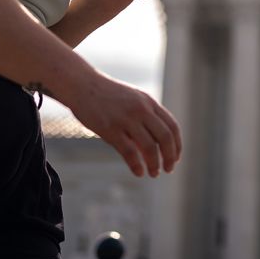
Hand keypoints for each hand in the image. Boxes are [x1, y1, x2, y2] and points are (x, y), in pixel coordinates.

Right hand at [64, 71, 181, 176]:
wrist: (82, 85)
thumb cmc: (107, 96)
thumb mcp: (131, 101)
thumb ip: (144, 120)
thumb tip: (152, 148)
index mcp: (149, 102)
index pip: (172, 126)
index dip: (177, 145)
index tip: (175, 158)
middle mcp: (141, 109)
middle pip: (165, 137)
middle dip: (169, 157)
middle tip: (168, 169)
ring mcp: (126, 119)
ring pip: (150, 147)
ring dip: (155, 164)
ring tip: (154, 174)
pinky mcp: (110, 129)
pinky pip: (129, 151)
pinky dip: (137, 165)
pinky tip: (139, 173)